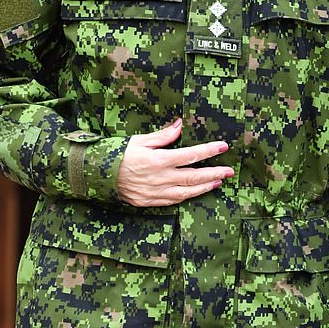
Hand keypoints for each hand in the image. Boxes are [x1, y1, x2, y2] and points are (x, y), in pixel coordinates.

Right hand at [117, 117, 233, 206]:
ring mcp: (157, 192)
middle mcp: (161, 178)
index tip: (223, 147)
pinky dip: (189, 196)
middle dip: (215, 173)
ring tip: (218, 182)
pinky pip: (174, 201)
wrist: (98, 176)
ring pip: (187, 192)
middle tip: (230, 171)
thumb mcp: (139, 140)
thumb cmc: (118, 154)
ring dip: (205, 187)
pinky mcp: (151, 202)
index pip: (191, 155)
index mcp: (159, 160)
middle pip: (195, 177)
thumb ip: (163, 135)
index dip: (209, 151)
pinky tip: (198, 192)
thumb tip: (180, 125)